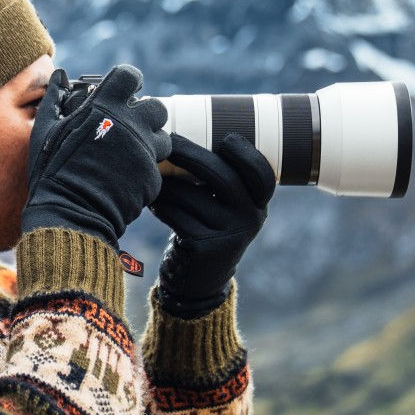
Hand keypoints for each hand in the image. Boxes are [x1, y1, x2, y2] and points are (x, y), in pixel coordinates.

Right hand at [22, 65, 171, 248]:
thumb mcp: (45, 129)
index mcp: (105, 106)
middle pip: (157, 107)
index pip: (130, 75)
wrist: (68, 213)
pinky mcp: (152, 177)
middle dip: (146, 115)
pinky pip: (154, 169)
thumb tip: (59, 75)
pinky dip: (142, 173)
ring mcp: (144, 151)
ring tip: (129, 155)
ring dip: (151, 144)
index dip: (128, 81)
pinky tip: (123, 179)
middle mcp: (131, 124)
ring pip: (163, 139)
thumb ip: (54, 97)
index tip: (124, 90)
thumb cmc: (52, 169)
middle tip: (129, 128)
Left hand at [149, 132, 275, 316]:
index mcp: (258, 204)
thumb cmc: (206, 227)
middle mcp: (250, 219)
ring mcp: (228, 236)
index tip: (225, 139)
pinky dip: (160, 203)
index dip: (247, 154)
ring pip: (191, 195)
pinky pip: (175, 215)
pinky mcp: (203, 248)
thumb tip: (185, 134)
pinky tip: (151, 200)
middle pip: (222, 177)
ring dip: (166, 181)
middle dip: (190, 154)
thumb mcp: (223, 207)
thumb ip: (219, 178)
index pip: (262, 175)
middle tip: (166, 141)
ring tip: (151, 171)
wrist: (199, 280)